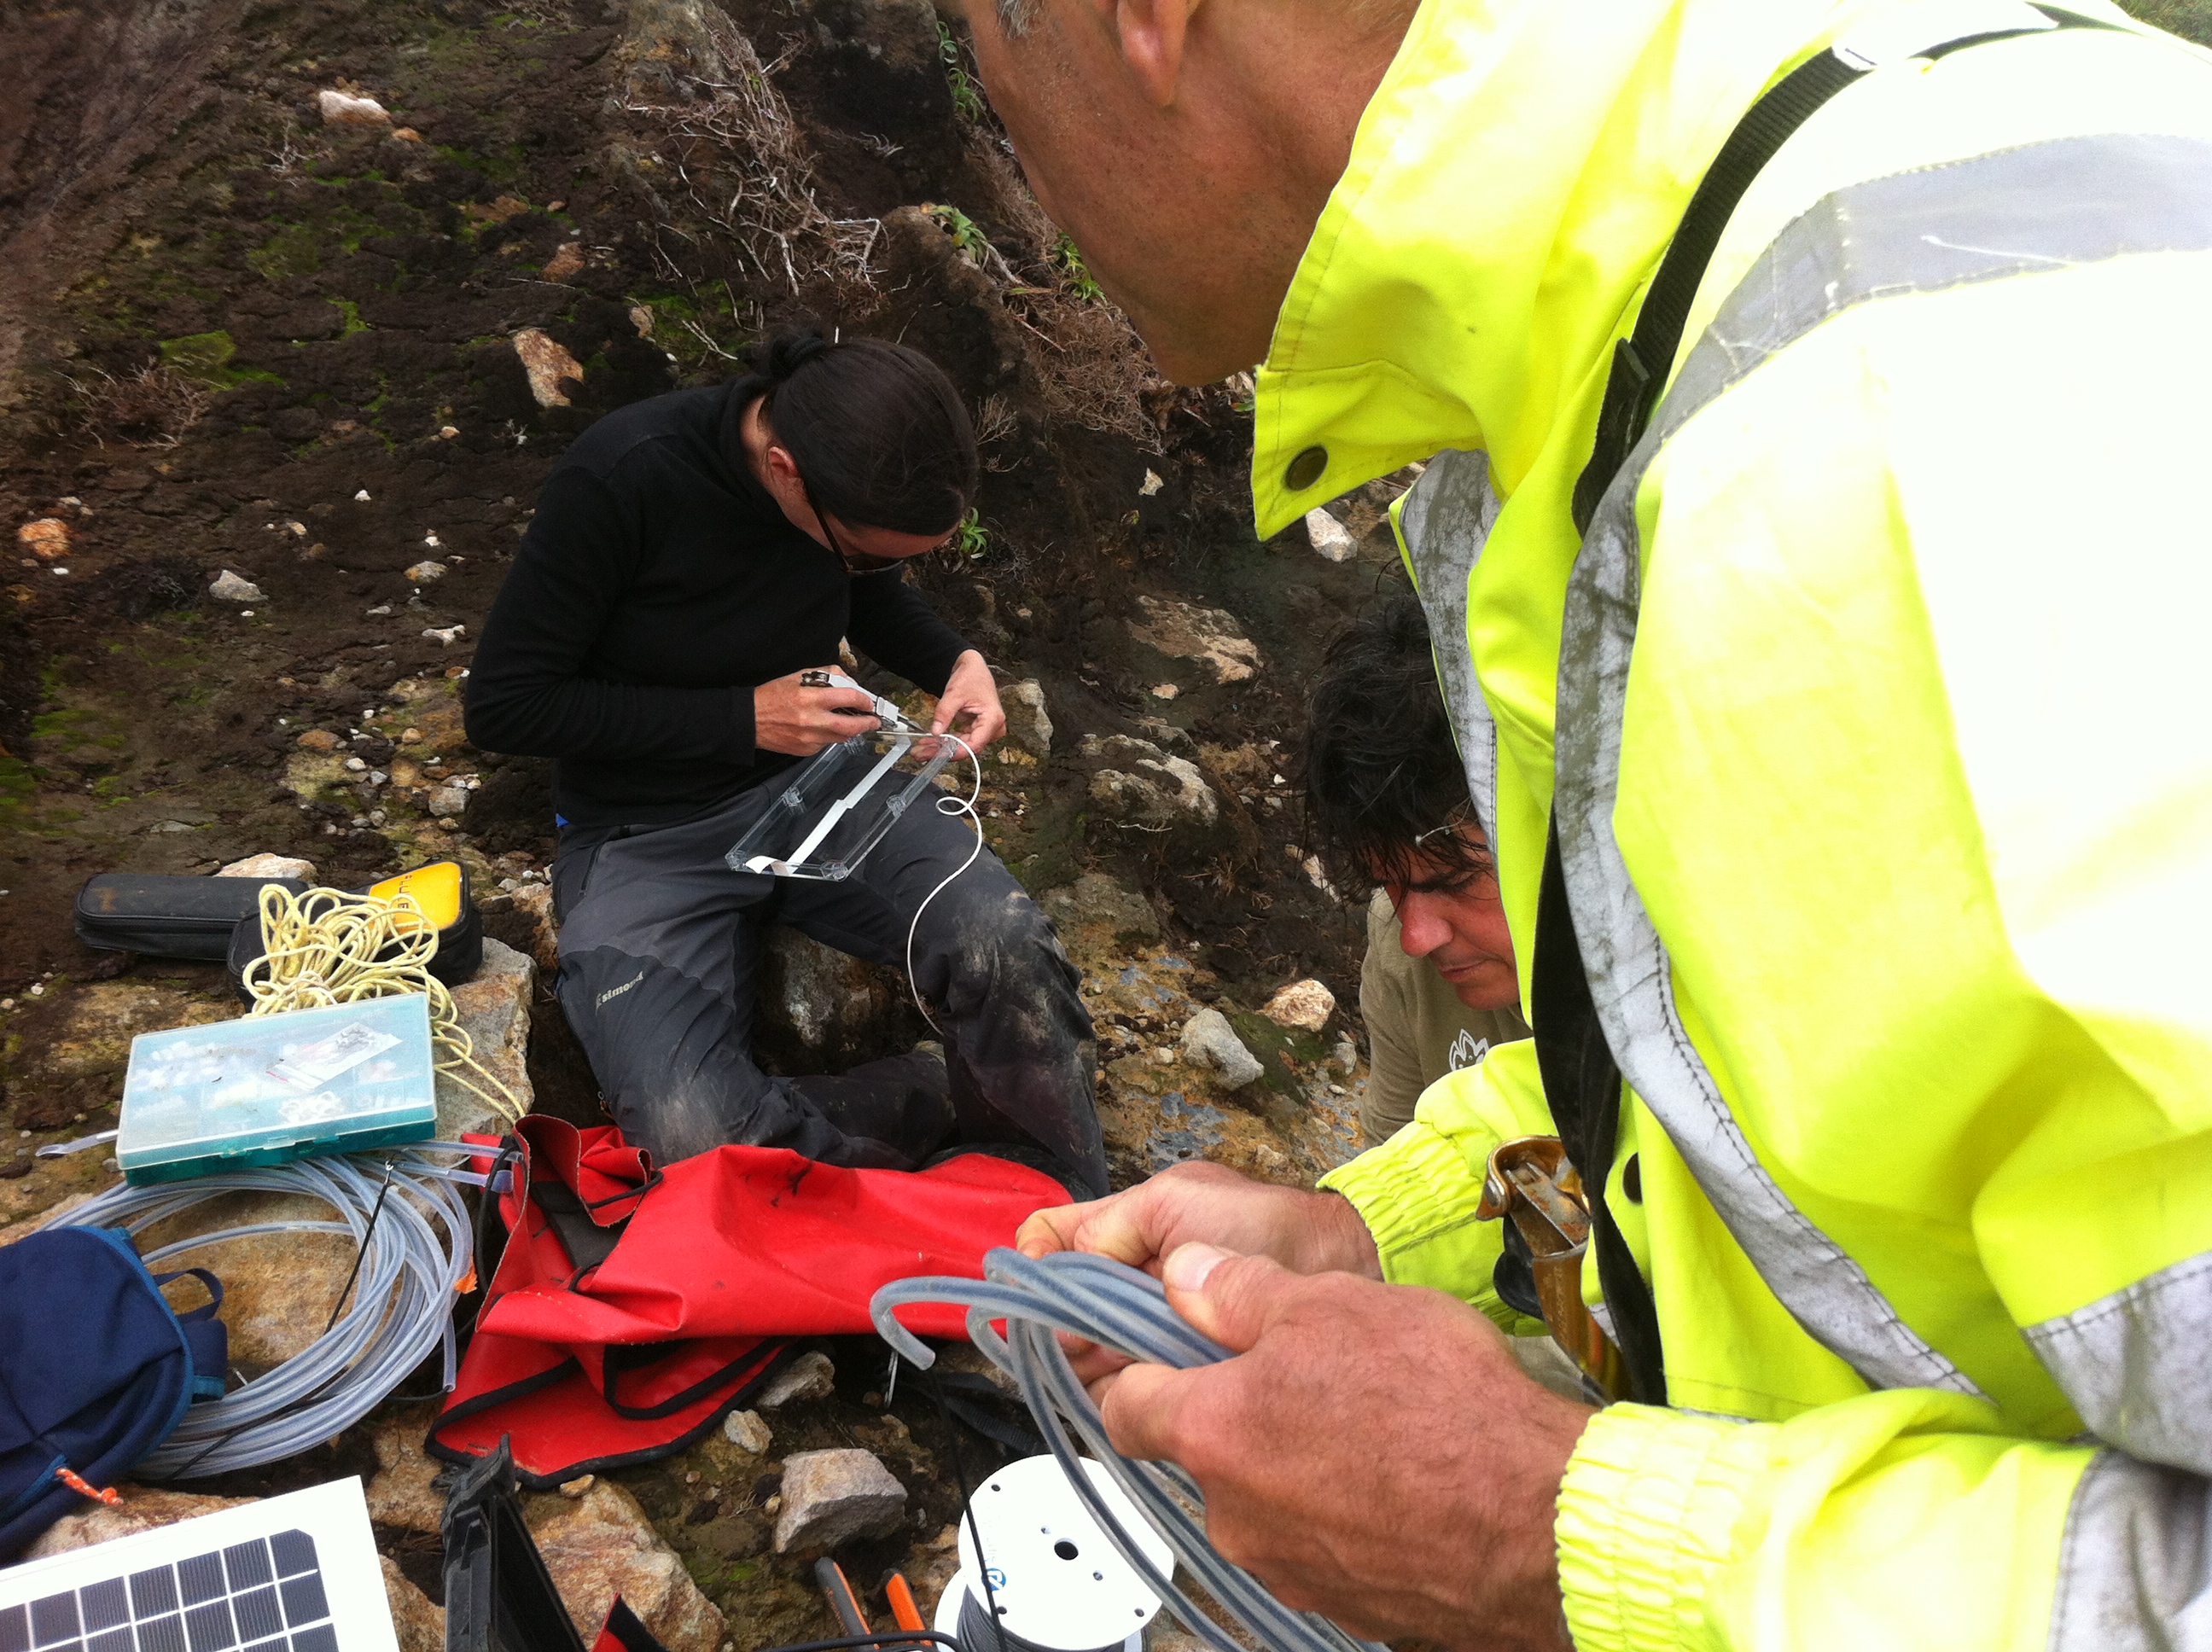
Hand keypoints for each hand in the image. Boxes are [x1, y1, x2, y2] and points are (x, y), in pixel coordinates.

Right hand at [754, 666, 879, 755]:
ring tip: (851, 722)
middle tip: (874, 720)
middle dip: (868, 723)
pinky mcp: (806, 750)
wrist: (750, 720)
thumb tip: (848, 683)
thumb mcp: (799, 677)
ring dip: (850, 730)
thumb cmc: (772, 697)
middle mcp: (812, 720)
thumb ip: (826, 677)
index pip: (850, 698)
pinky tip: (824, 728)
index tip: (869, 701)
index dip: (865, 700)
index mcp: (811, 698)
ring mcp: (810, 738)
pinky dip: (831, 736)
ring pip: (842, 737)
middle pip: (852, 725)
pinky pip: (827, 744)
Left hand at [926, 649, 1004, 756]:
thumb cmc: (971, 676)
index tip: (936, 755)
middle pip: (966, 748)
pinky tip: (929, 743)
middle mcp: (992, 728)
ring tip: (921, 749)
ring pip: (961, 746)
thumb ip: (944, 713)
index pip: (974, 745)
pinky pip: (960, 739)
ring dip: (941, 748)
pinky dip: (945, 741)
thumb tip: (936, 731)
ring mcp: (985, 729)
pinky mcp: (976, 729)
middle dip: (942, 751)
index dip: (954, 752)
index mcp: (993, 719)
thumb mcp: (954, 694)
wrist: (973, 667)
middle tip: (921, 753)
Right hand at [1018, 1161, 1380, 1382]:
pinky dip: (1126, 1390)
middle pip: (1066, 1311)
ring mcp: (1157, 1324)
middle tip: (1083, 1345)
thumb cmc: (1265, 1226)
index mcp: (1128, 1229)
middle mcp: (1136, 1279)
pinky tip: (1136, 1392)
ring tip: (1112, 1368)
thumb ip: (1109, 1229)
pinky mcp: (1184, 1367)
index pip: (1050, 1242)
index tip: (1040, 1300)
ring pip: (1093, 1354)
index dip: (1035, 1269)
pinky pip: (1133, 1385)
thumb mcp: (1174, 1204)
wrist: (1342, 1271)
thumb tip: (1054, 1267)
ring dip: (1093, 1364)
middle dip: (1066, 1329)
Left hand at [1098, 1245, 1592, 1649]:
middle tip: (1311, 1372)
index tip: (1168, 1351)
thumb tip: (1185, 1276)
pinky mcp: (1343, 1603)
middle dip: (1243, 1413)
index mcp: (1213, 1431)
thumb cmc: (1438, 1405)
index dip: (1142, 1371)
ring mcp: (1288, 1567)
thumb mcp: (1331, 1303)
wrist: (1537, 1517)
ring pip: (1265, 1499)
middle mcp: (1234, 1513)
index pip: (1123, 1408)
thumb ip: (1238, 1291)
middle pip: (1205, 1453)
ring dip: (1298, 1462)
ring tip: (1372, 1422)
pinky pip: (1321, 1543)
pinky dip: (1344, 1510)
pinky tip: (1399, 1476)